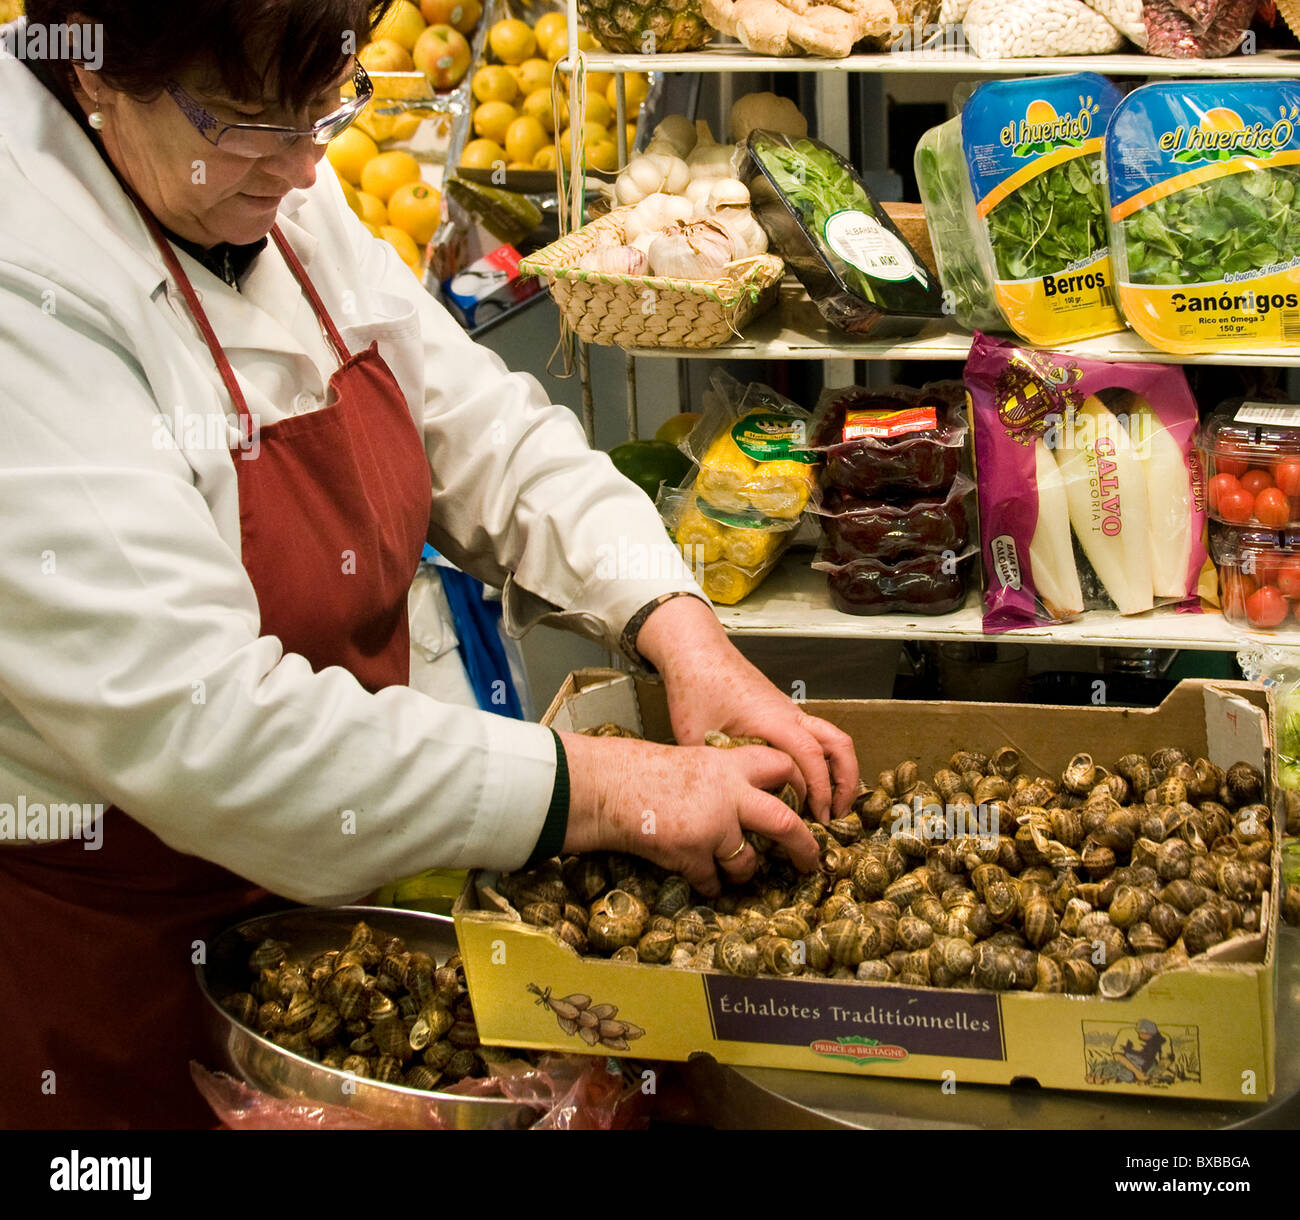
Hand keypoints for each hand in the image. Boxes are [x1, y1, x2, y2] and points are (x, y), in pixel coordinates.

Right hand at [558, 731, 818, 897]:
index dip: (800, 786)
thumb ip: (727, 778)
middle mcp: (729, 795)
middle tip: (811, 862)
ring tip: (733, 870)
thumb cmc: (646, 772)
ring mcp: (712, 827)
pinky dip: (710, 886)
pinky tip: (702, 880)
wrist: (608, 787)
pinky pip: (712, 882)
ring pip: (748, 863)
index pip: (783, 767)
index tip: (808, 805)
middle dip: (804, 846)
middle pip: (784, 822)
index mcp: (731, 765)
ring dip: (744, 872)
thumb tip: (755, 803)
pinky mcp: (692, 854)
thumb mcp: (696, 760)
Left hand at [636, 596, 858, 822]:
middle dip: (845, 783)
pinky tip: (806, 782)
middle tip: (834, 817)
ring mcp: (789, 711)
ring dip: (839, 770)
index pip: (811, 758)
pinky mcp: (782, 711)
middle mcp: (789, 714)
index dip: (820, 791)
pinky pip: (816, 735)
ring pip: (833, 737)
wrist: (696, 653)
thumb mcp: (696, 737)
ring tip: (829, 803)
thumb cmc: (695, 689)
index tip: (818, 820)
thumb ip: (718, 771)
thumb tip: (727, 806)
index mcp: (771, 720)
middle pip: (838, 745)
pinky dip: (822, 759)